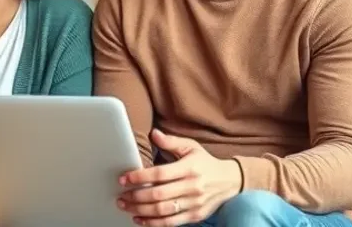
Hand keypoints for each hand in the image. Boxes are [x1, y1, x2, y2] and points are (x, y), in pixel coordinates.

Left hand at [116, 129, 242, 225]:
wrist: (230, 180)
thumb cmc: (205, 162)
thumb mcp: (191, 147)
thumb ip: (170, 142)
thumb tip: (153, 134)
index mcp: (189, 167)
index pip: (160, 174)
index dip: (139, 177)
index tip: (124, 179)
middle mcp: (192, 186)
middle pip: (159, 195)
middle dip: (136, 196)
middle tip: (121, 196)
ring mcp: (194, 203)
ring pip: (163, 211)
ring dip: (141, 210)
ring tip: (126, 206)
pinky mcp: (196, 216)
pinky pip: (171, 222)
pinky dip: (153, 223)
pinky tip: (140, 219)